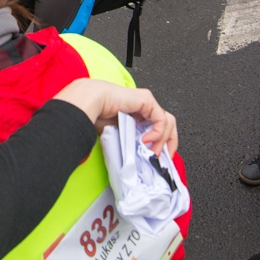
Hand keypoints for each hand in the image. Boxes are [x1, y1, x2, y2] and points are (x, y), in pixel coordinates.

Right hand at [54, 78, 177, 154]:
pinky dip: (157, 132)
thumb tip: (139, 159)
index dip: (162, 143)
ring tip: (153, 151)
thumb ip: (131, 142)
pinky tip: (146, 140)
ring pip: (168, 122)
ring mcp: (147, 102)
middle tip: (163, 157)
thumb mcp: (119, 135)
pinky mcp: (147, 100)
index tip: (160, 158)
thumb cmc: (96, 115)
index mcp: (138, 114)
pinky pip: (160, 119)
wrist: (90, 102)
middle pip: (168, 124)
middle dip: (169, 142)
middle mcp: (144, 107)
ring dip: (163, 140)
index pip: (159, 127)